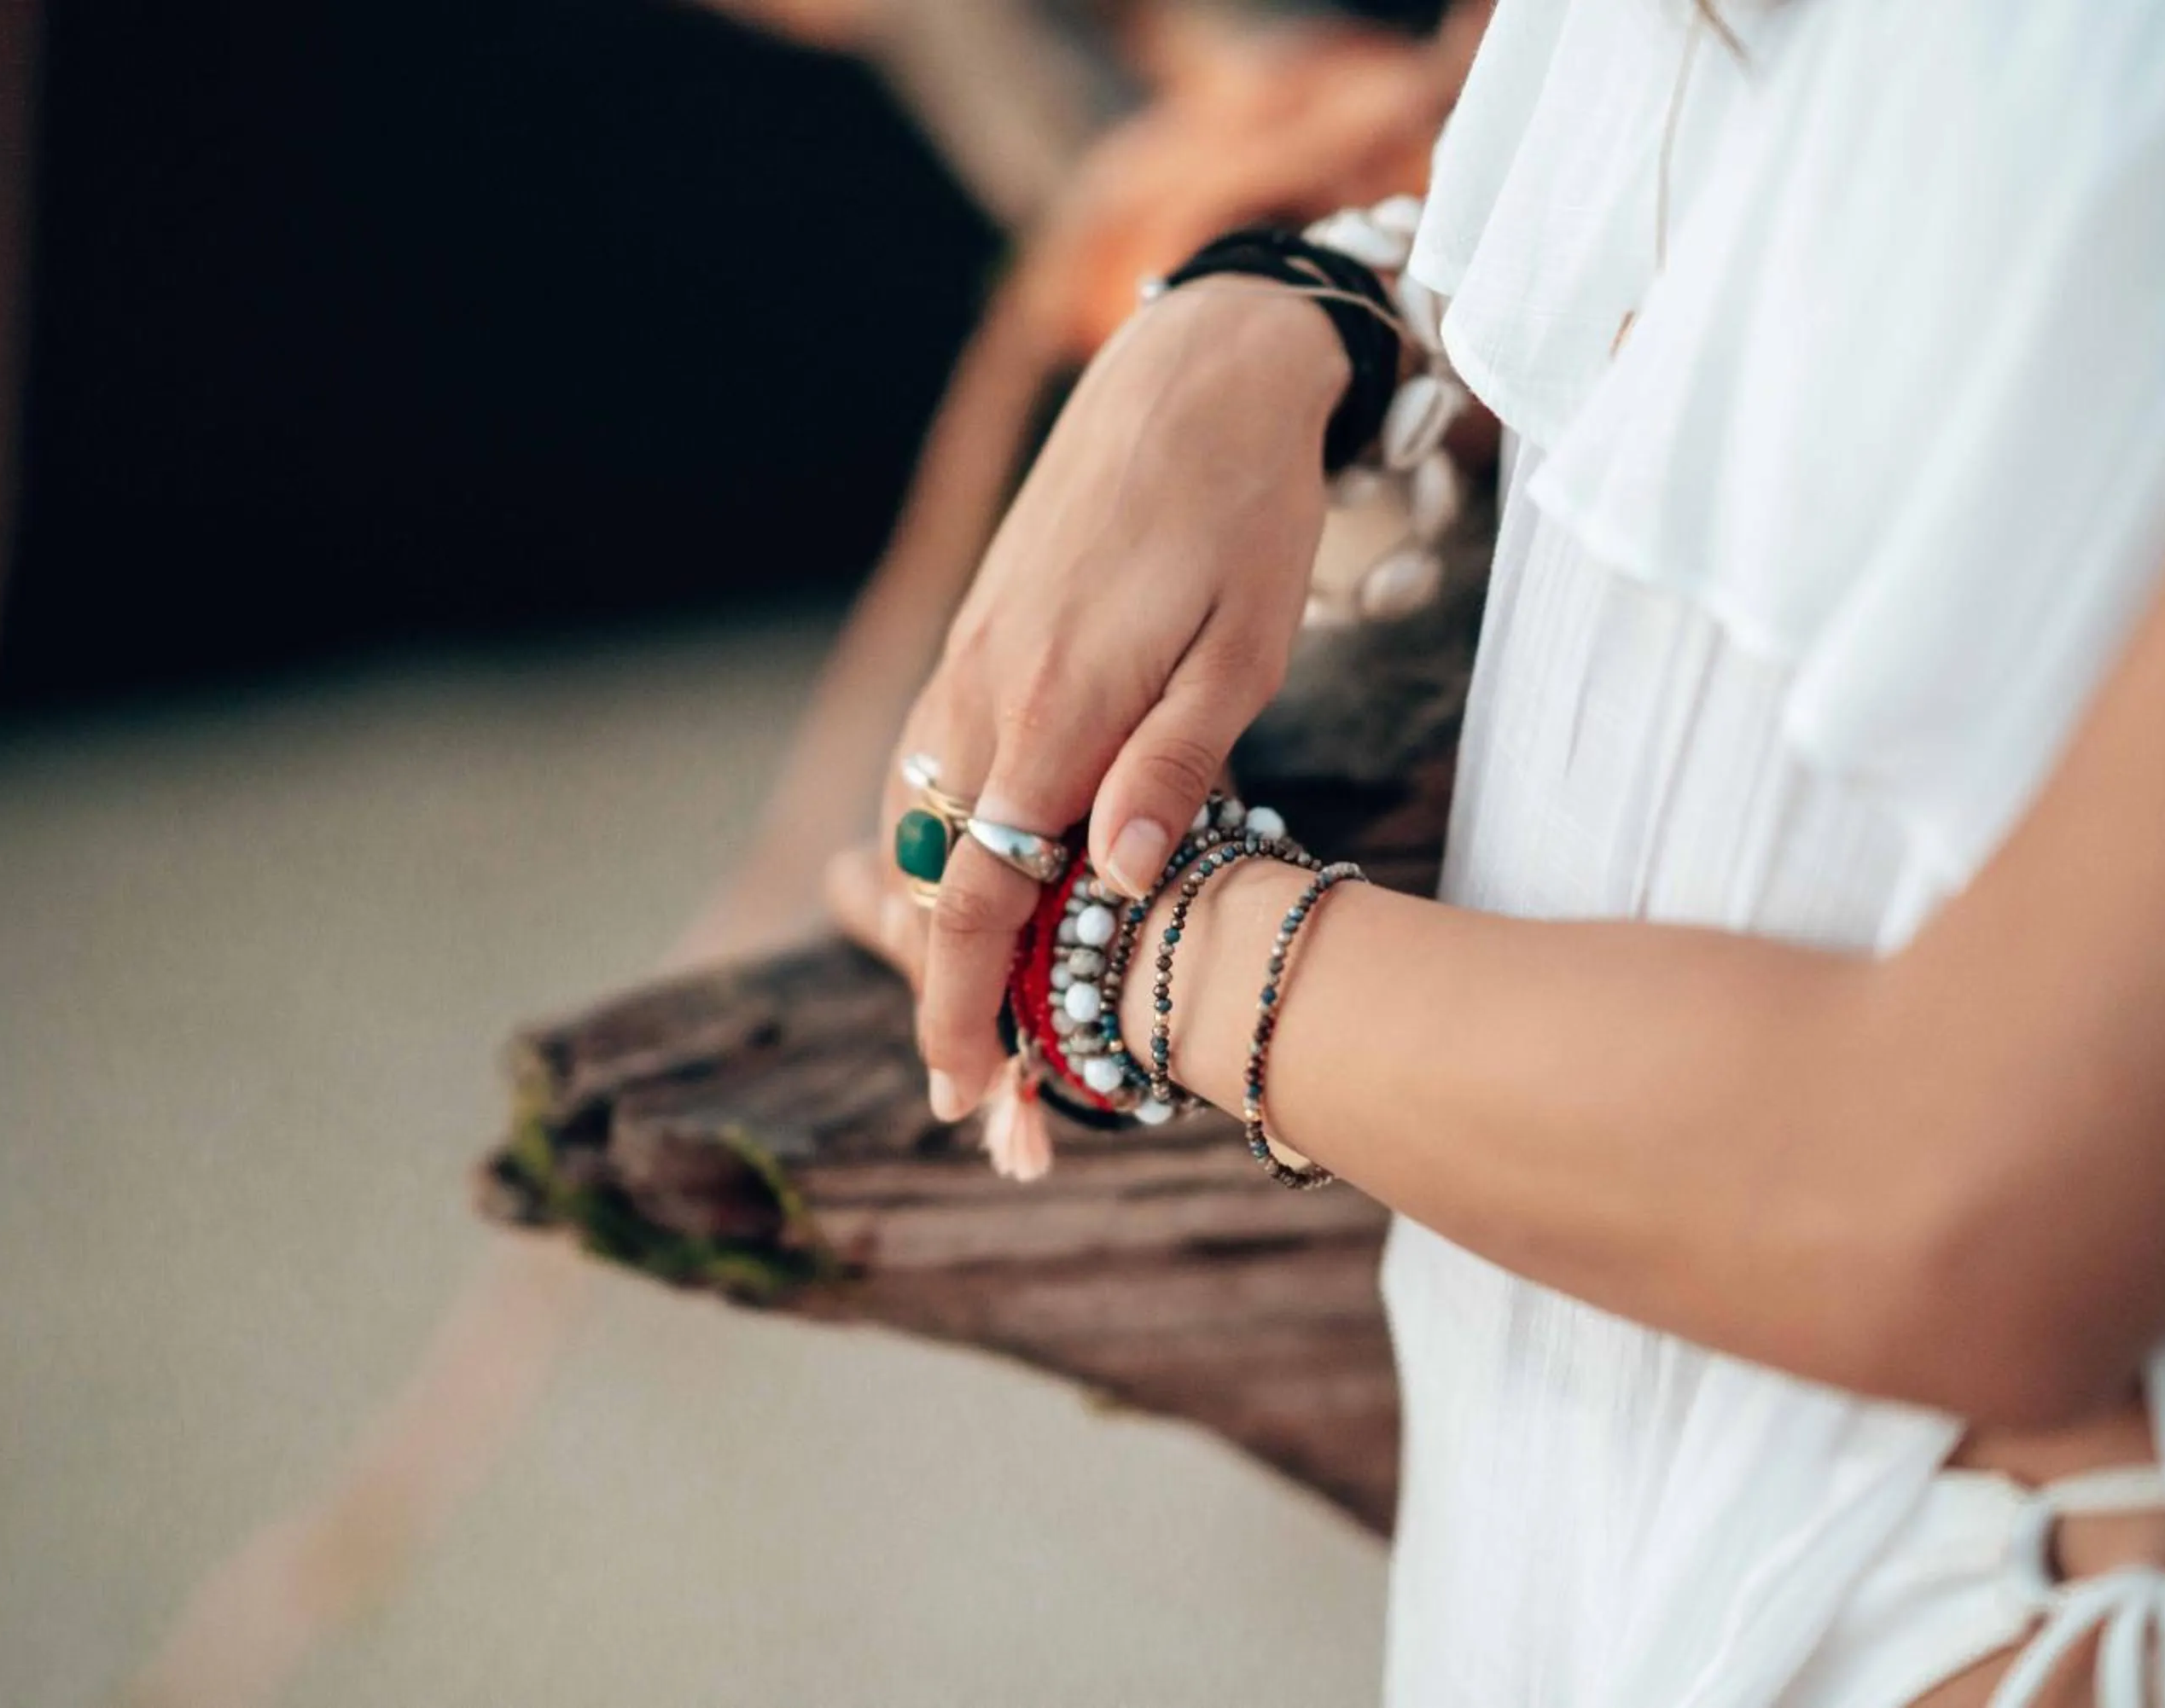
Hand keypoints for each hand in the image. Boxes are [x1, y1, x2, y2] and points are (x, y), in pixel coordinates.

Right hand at [895, 280, 1346, 1119]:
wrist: (1194, 372)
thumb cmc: (1245, 514)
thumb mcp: (1244, 649)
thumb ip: (1172, 770)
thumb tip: (1114, 889)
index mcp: (1054, 706)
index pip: (981, 894)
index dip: (965, 1008)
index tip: (966, 1099)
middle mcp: (986, 689)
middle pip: (934, 883)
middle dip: (946, 1005)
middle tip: (989, 1111)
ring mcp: (970, 659)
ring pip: (919, 829)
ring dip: (940, 936)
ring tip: (981, 1024)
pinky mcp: (977, 636)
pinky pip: (930, 769)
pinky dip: (940, 851)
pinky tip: (976, 891)